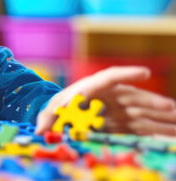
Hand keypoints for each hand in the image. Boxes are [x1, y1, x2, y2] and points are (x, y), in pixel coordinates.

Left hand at [36, 66, 175, 135]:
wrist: (62, 113)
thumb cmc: (57, 108)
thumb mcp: (49, 112)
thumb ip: (46, 120)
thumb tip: (41, 130)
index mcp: (90, 88)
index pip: (110, 77)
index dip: (128, 74)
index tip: (145, 73)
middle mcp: (108, 95)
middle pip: (132, 95)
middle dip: (152, 101)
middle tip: (171, 108)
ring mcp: (117, 107)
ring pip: (141, 108)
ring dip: (159, 113)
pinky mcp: (122, 120)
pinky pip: (140, 122)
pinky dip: (155, 126)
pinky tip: (170, 129)